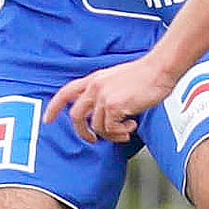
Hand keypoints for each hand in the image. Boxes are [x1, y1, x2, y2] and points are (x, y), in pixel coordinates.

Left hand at [47, 55, 179, 143]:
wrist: (159, 69)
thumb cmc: (145, 74)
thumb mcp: (116, 78)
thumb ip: (104, 91)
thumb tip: (101, 112)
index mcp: (94, 79)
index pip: (66, 92)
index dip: (55, 107)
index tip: (48, 120)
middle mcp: (95, 87)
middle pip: (76, 116)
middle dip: (83, 133)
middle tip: (93, 140)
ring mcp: (103, 97)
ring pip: (97, 127)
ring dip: (112, 134)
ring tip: (126, 131)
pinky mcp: (114, 106)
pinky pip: (111, 130)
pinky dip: (122, 132)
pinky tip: (132, 125)